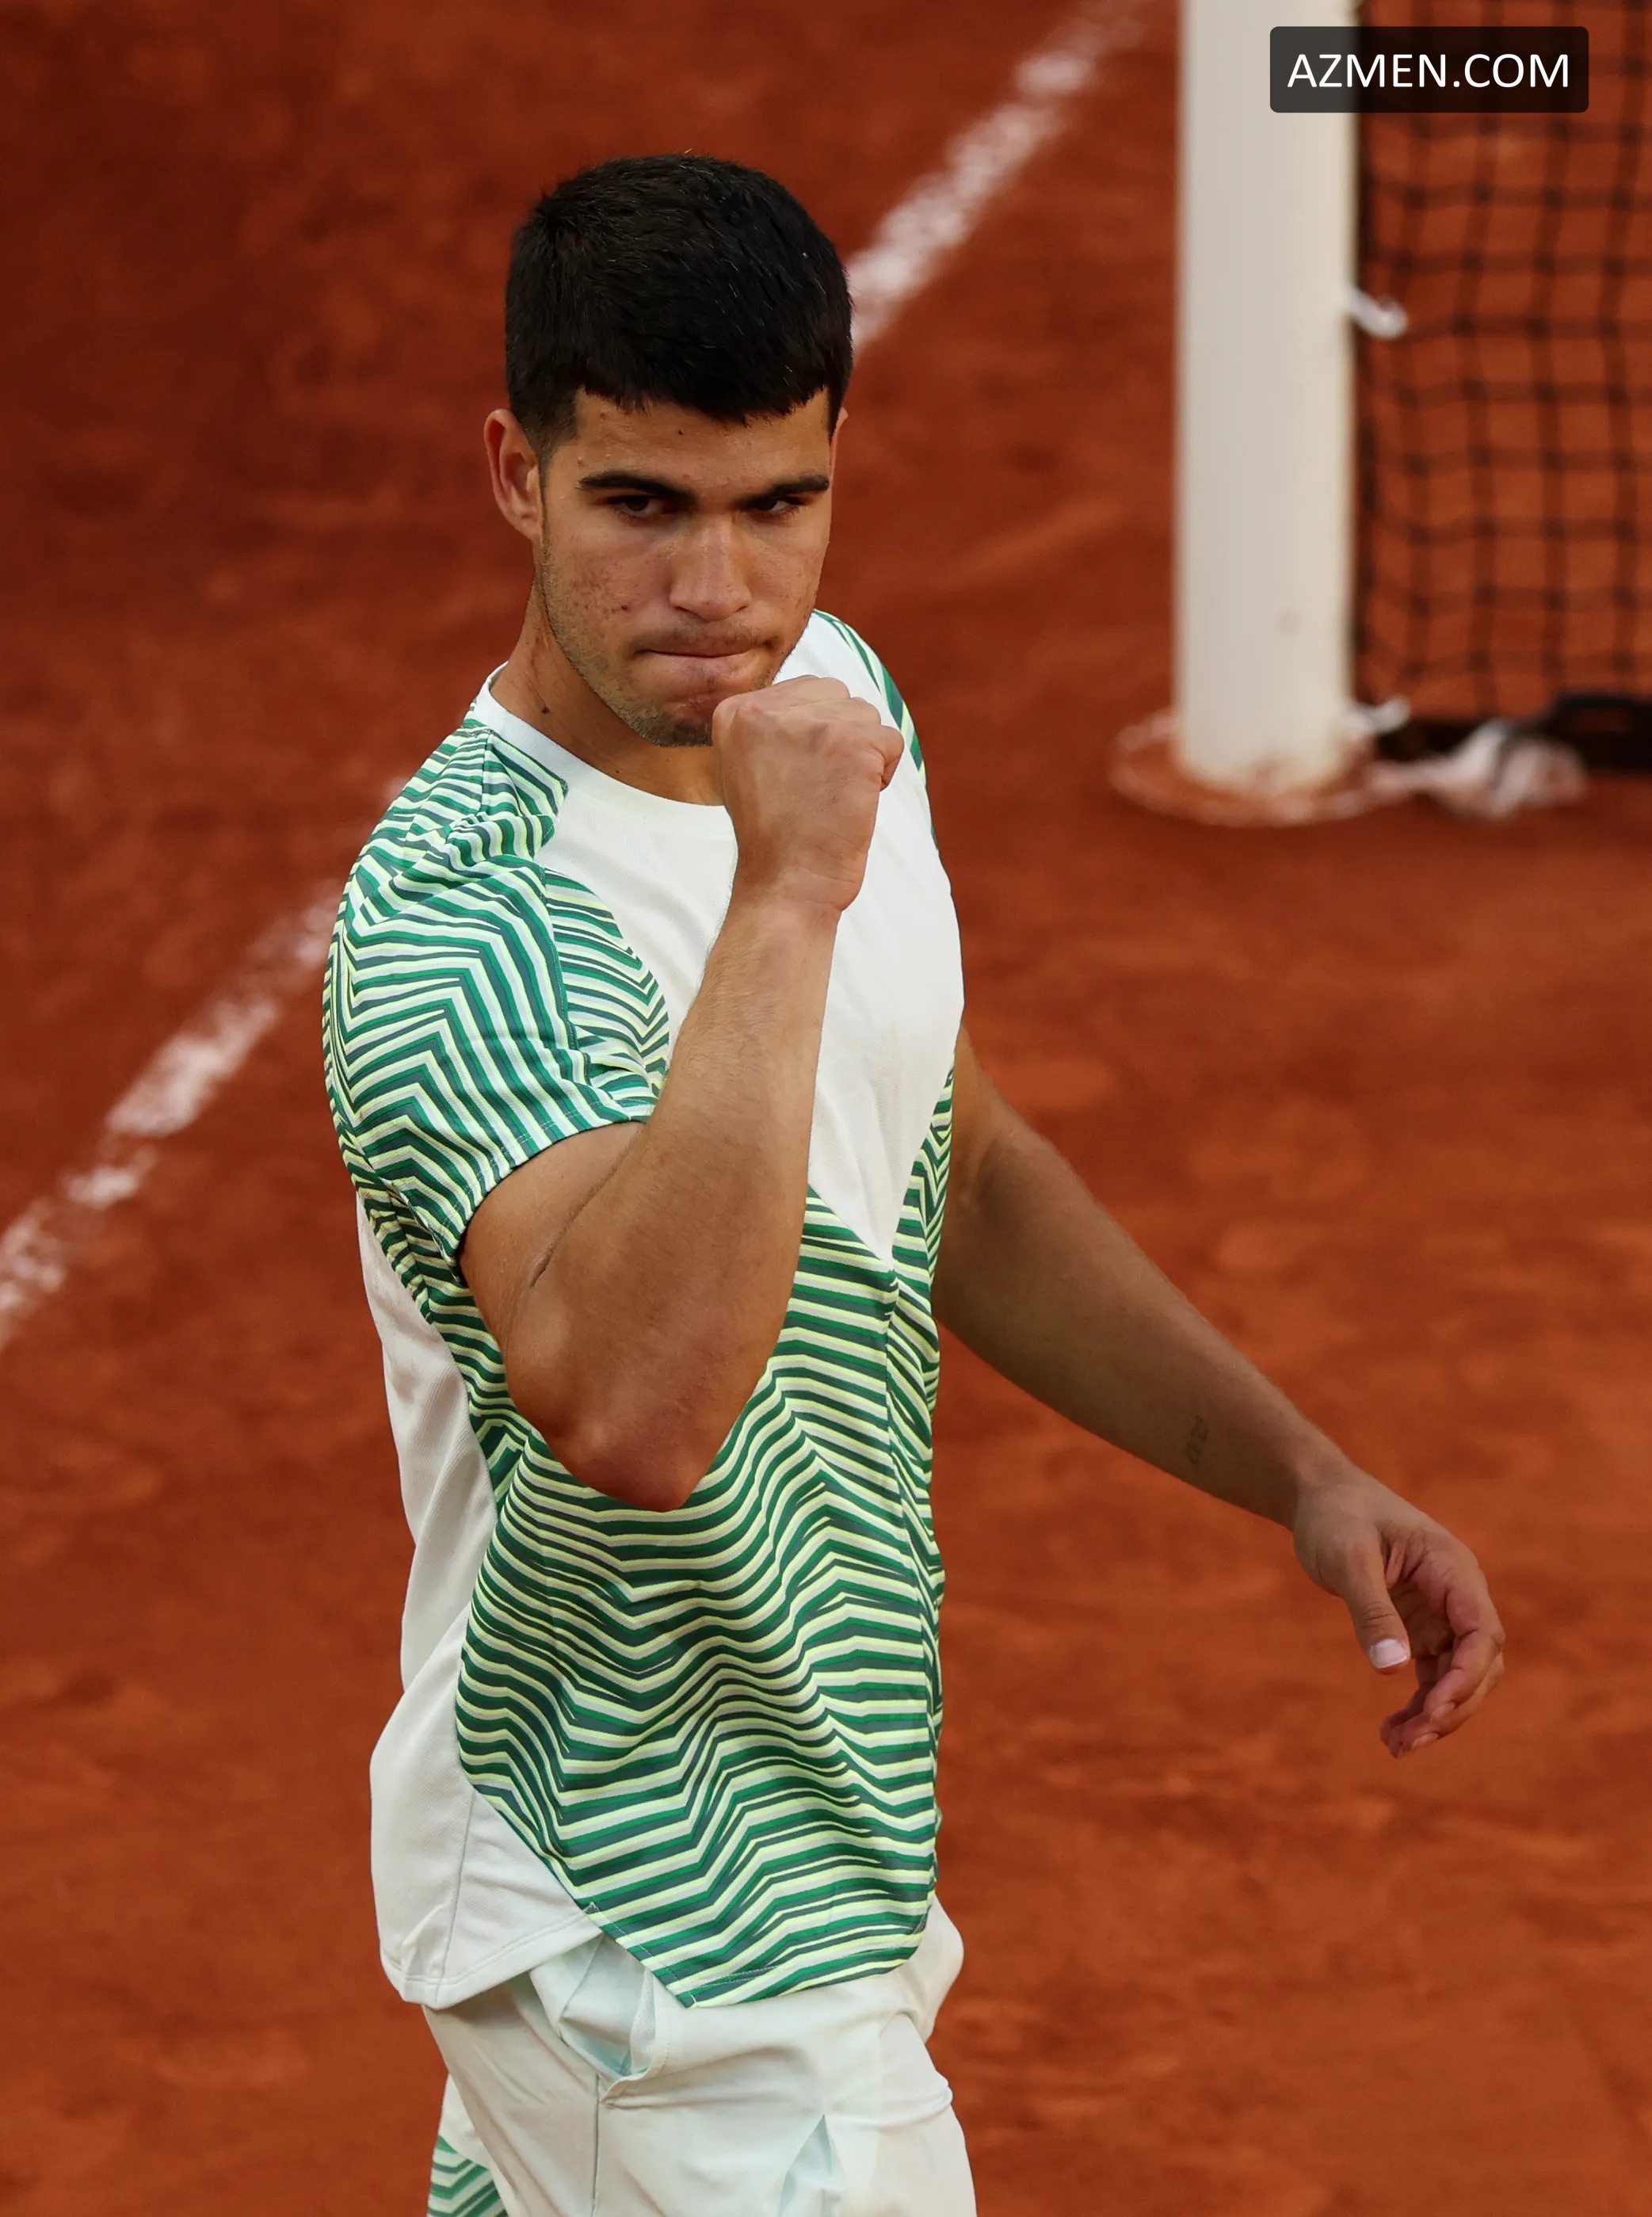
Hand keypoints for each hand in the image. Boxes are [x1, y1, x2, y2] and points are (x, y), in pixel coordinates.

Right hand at [713, 676, 902, 915]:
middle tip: (817, 788)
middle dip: (841, 738)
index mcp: (734, 712)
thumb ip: (774, 726)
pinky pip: (891, 742)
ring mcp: (812, 724)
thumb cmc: (774, 836)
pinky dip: (883, 774)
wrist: (786, 884)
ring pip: (865, 716)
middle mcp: (766, 709)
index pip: (804, 692)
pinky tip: (853, 801)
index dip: (814, 735)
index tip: (796, 778)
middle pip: (836, 696)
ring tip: (832, 796)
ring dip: (862, 757)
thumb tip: (825, 701)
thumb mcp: (748, 765)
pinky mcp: (853, 743)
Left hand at [1291, 1467, 1504, 1756]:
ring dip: (1436, 1715)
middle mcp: (1458, 1594)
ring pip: (1459, 1677)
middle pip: (1480, 1665)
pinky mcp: (1422, 1627)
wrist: (1321, 1497)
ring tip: (1394, 1744)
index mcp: (1453, 1569)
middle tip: (1406, 1742)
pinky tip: (1392, 1731)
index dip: (1466, 1677)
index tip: (1433, 1710)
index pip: (1482, 1634)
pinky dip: (1420, 1705)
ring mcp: (1443, 1613)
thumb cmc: (1336, 1516)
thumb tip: (1392, 1670)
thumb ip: (1371, 1610)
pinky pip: (1434, 1675)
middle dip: (1451, 1708)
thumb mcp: (1348, 1558)